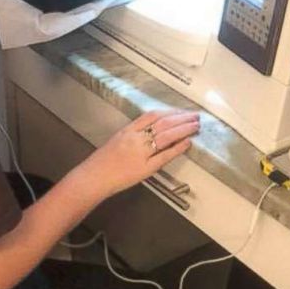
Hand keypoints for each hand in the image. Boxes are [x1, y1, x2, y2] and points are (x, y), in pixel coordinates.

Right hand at [82, 109, 199, 198]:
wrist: (93, 177)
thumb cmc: (103, 161)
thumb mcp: (117, 140)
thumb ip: (134, 134)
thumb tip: (153, 130)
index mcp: (128, 130)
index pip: (152, 115)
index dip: (169, 111)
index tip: (181, 111)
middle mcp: (135, 138)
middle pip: (162, 123)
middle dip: (181, 118)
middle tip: (195, 116)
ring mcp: (140, 153)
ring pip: (166, 136)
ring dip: (183, 129)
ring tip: (195, 126)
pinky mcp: (145, 168)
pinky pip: (164, 156)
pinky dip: (177, 148)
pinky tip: (187, 142)